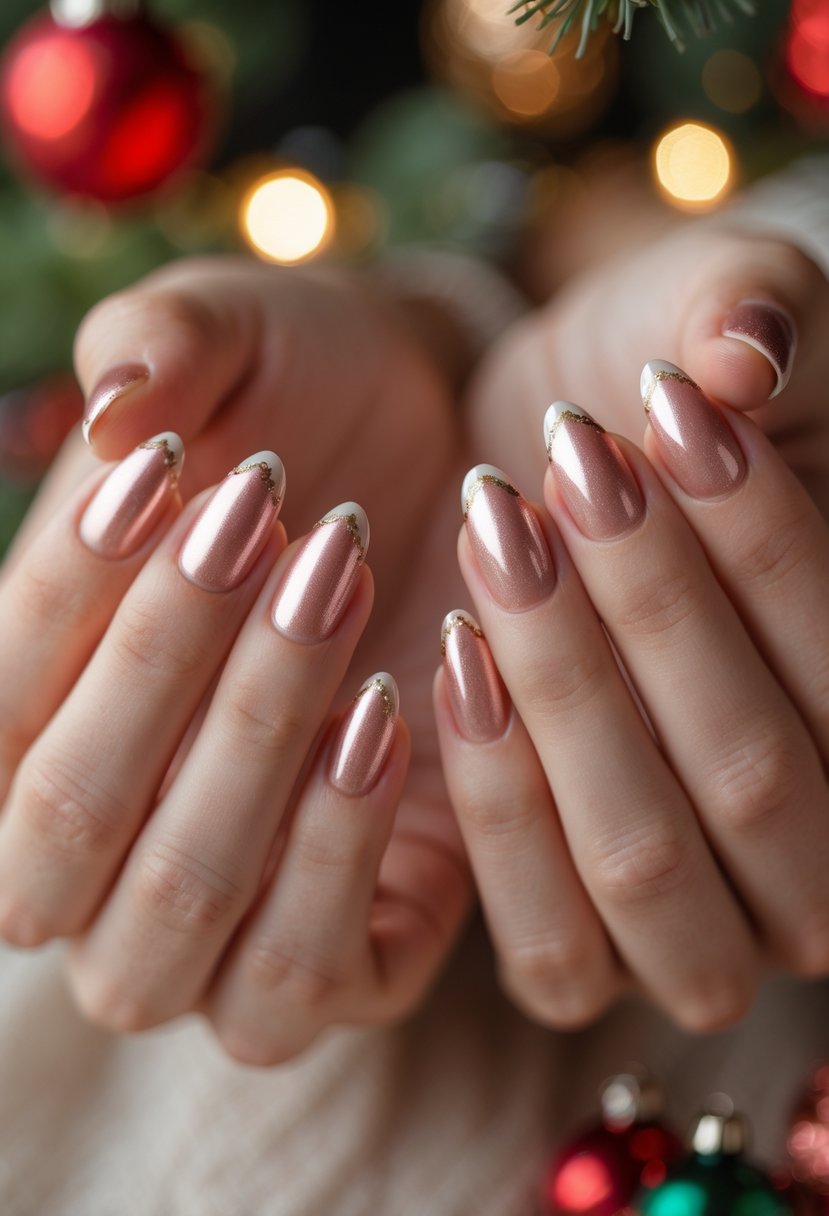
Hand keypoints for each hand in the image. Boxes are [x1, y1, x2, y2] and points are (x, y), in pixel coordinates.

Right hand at [0, 258, 471, 1063]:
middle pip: (58, 841)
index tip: (169, 474)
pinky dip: (334, 863)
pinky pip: (304, 979)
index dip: (66, 596)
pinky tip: (388, 709)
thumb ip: (159, 351)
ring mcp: (214, 921)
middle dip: (164, 675)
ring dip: (247, 767)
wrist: (443, 449)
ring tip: (336, 597)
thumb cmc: (311, 398)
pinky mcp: (351, 947)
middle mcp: (95, 852)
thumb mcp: (237, 343)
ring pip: (167, 939)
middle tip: (281, 525)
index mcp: (25, 722)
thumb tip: (122, 408)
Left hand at [435, 350, 828, 1032]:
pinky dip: (499, 807)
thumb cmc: (659, 393)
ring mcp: (702, 934)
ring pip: (646, 868)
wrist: (556, 462)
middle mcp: (819, 870)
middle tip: (568, 466)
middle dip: (658, 620)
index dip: (768, 545)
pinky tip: (453, 658)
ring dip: (568, 702)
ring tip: (500, 540)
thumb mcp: (723, 319)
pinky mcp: (580, 954)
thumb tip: (745, 346)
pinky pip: (548, 942)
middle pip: (759, 786)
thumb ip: (763, 313)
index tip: (667, 411)